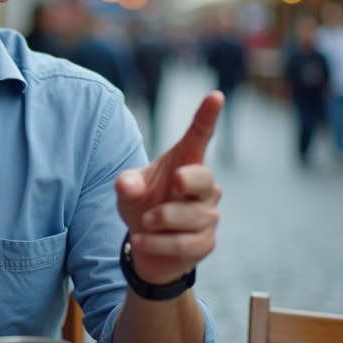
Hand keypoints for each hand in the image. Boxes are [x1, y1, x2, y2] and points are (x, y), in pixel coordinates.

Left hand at [115, 92, 222, 285]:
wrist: (147, 246)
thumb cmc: (143, 205)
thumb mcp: (129, 191)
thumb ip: (128, 184)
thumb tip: (126, 185)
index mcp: (184, 163)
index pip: (199, 136)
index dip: (207, 116)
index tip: (215, 95)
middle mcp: (202, 187)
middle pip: (204, 177)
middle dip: (188, 180)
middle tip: (173, 183)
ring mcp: (207, 216)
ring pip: (191, 216)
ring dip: (161, 220)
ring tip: (144, 222)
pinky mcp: (205, 242)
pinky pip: (183, 243)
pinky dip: (156, 243)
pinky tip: (140, 241)